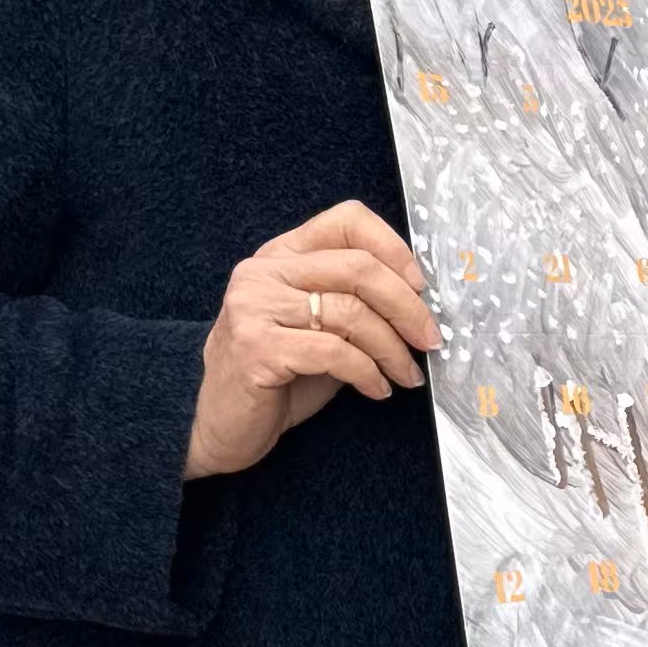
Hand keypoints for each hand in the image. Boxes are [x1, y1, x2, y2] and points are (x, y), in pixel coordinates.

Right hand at [185, 200, 439, 479]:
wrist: (217, 426)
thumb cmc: (276, 377)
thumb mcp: (316, 326)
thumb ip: (352, 302)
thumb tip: (419, 304)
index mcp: (281, 255)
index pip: (346, 220)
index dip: (394, 247)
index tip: (420, 286)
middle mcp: (263, 273)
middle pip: (358, 267)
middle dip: (407, 307)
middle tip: (430, 339)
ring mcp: (254, 308)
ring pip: (352, 313)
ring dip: (393, 349)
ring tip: (406, 373)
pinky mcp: (256, 349)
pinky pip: (335, 352)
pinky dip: (368, 373)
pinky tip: (377, 390)